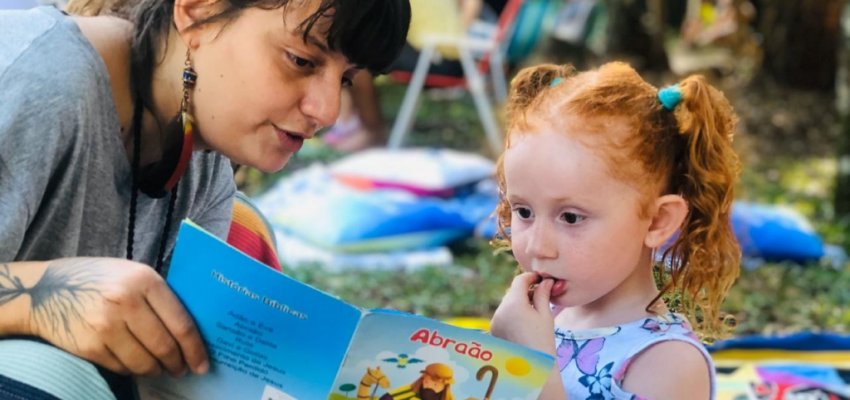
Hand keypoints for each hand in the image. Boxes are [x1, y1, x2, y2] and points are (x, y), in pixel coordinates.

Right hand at [25, 257, 207, 376]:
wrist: (44, 290)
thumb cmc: (97, 280)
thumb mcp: (132, 274)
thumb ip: (159, 296)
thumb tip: (191, 329)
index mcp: (144, 280)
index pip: (180, 322)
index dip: (195, 348)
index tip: (202, 363)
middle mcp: (126, 302)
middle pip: (164, 346)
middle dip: (178, 364)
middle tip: (183, 369)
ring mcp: (106, 326)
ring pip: (144, 362)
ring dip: (156, 370)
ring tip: (160, 369)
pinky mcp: (89, 346)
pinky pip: (122, 368)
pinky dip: (133, 370)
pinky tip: (135, 364)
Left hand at [490, 272, 556, 354]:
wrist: (533, 368)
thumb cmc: (543, 341)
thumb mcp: (545, 315)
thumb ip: (543, 294)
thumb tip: (546, 281)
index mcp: (514, 304)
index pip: (519, 281)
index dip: (531, 277)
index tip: (541, 278)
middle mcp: (500, 310)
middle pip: (512, 292)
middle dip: (525, 290)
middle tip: (541, 294)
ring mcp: (495, 321)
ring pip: (507, 303)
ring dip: (519, 302)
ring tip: (534, 312)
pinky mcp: (494, 330)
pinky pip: (503, 315)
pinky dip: (512, 313)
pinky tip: (525, 323)